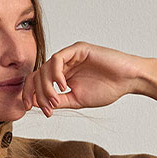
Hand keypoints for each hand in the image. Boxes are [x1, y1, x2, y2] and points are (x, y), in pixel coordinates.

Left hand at [23, 43, 144, 116]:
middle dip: (38, 93)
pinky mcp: (77, 49)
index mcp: (62, 76)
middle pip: (38, 74)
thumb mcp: (77, 100)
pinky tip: (63, 86)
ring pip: (46, 68)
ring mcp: (69, 56)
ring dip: (47, 86)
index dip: (29, 93)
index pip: (38, 81)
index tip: (28, 108)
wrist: (127, 80)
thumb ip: (57, 100)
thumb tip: (35, 103)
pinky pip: (58, 59)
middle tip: (48, 108)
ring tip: (56, 100)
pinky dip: (56, 74)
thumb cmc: (107, 89)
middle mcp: (63, 64)